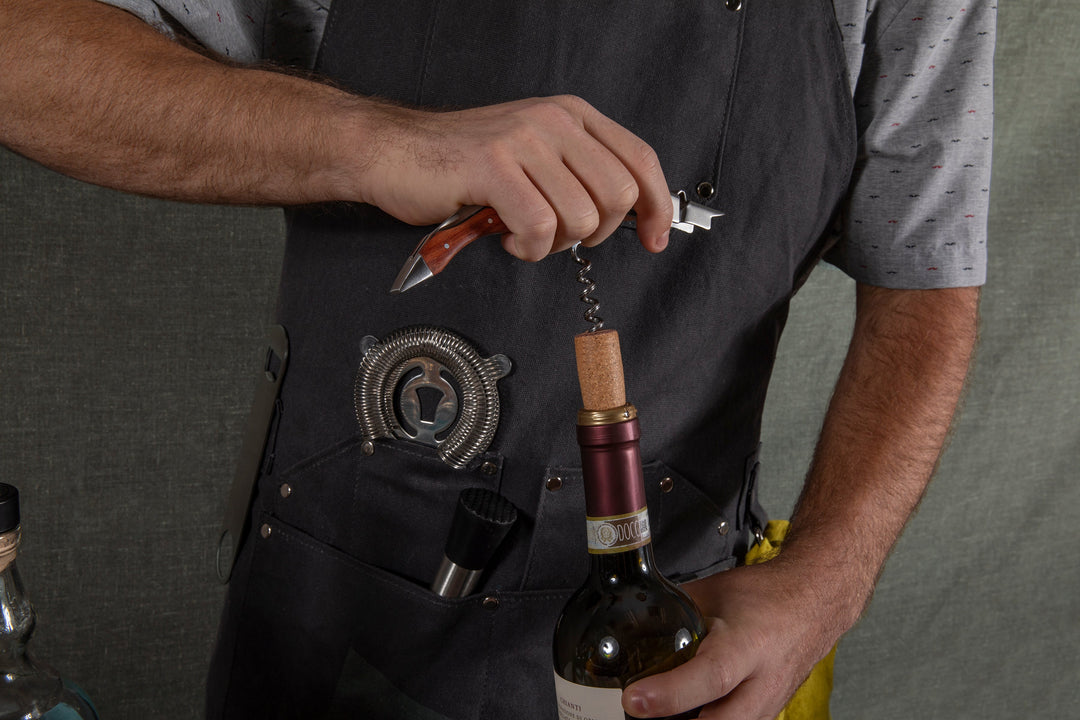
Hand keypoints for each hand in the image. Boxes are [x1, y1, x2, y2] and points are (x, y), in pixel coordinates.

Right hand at [353, 95, 671, 260]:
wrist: (393, 152)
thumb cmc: (460, 162)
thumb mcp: (532, 155)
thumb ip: (576, 174)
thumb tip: (625, 214)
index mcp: (570, 116)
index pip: (639, 159)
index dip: (656, 206)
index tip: (654, 237)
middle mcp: (552, 122)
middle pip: (617, 195)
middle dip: (596, 233)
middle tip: (562, 236)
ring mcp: (523, 142)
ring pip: (580, 217)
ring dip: (554, 245)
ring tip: (524, 233)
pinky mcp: (493, 167)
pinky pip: (539, 228)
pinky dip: (529, 248)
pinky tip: (509, 238)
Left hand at [621, 559, 857, 719]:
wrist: (814, 604)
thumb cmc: (766, 596)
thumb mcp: (712, 594)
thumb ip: (671, 612)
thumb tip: (629, 627)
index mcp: (748, 645)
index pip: (709, 678)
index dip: (669, 694)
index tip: (633, 699)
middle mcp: (763, 684)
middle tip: (637, 714)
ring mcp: (769, 707)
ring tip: (654, 713)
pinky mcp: (767, 717)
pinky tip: (681, 714)